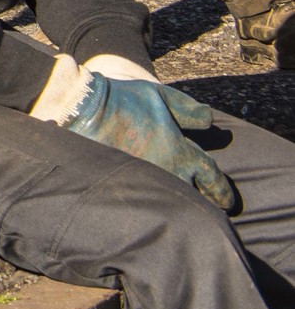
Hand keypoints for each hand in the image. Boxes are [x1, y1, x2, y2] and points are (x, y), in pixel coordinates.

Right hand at [61, 70, 238, 211]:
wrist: (81, 109)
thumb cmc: (123, 99)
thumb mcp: (161, 95)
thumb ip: (189, 109)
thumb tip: (209, 119)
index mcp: (179, 151)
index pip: (211, 176)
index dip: (222, 190)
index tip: (227, 201)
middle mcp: (166, 171)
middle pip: (195, 197)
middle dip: (205, 205)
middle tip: (210, 212)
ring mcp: (144, 180)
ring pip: (171, 201)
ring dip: (179, 206)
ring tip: (183, 213)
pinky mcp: (122, 184)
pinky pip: (144, 199)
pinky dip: (151, 204)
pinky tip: (150, 207)